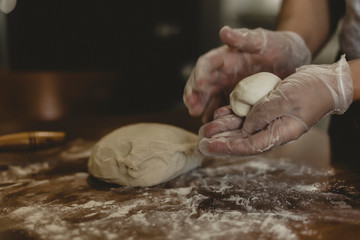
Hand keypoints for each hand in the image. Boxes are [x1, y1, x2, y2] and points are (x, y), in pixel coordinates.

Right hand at [183, 26, 310, 122]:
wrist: (293, 61)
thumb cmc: (278, 46)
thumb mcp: (263, 40)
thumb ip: (244, 38)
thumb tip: (224, 31)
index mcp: (225, 57)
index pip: (206, 64)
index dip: (200, 74)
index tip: (199, 85)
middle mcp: (222, 73)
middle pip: (201, 83)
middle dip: (194, 94)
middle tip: (191, 106)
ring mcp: (227, 88)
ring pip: (208, 98)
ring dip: (200, 107)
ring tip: (197, 116)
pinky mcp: (236, 101)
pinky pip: (222, 109)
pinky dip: (215, 116)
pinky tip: (213, 123)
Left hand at [198, 55, 352, 155]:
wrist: (324, 81)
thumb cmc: (310, 91)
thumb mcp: (285, 100)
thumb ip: (263, 114)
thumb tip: (245, 127)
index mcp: (279, 134)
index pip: (248, 146)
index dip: (226, 147)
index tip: (208, 147)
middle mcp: (271, 130)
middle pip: (241, 140)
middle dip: (220, 141)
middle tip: (200, 141)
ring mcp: (268, 120)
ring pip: (240, 128)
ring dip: (222, 128)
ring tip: (204, 129)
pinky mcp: (266, 109)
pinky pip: (245, 115)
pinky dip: (232, 115)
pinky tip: (219, 113)